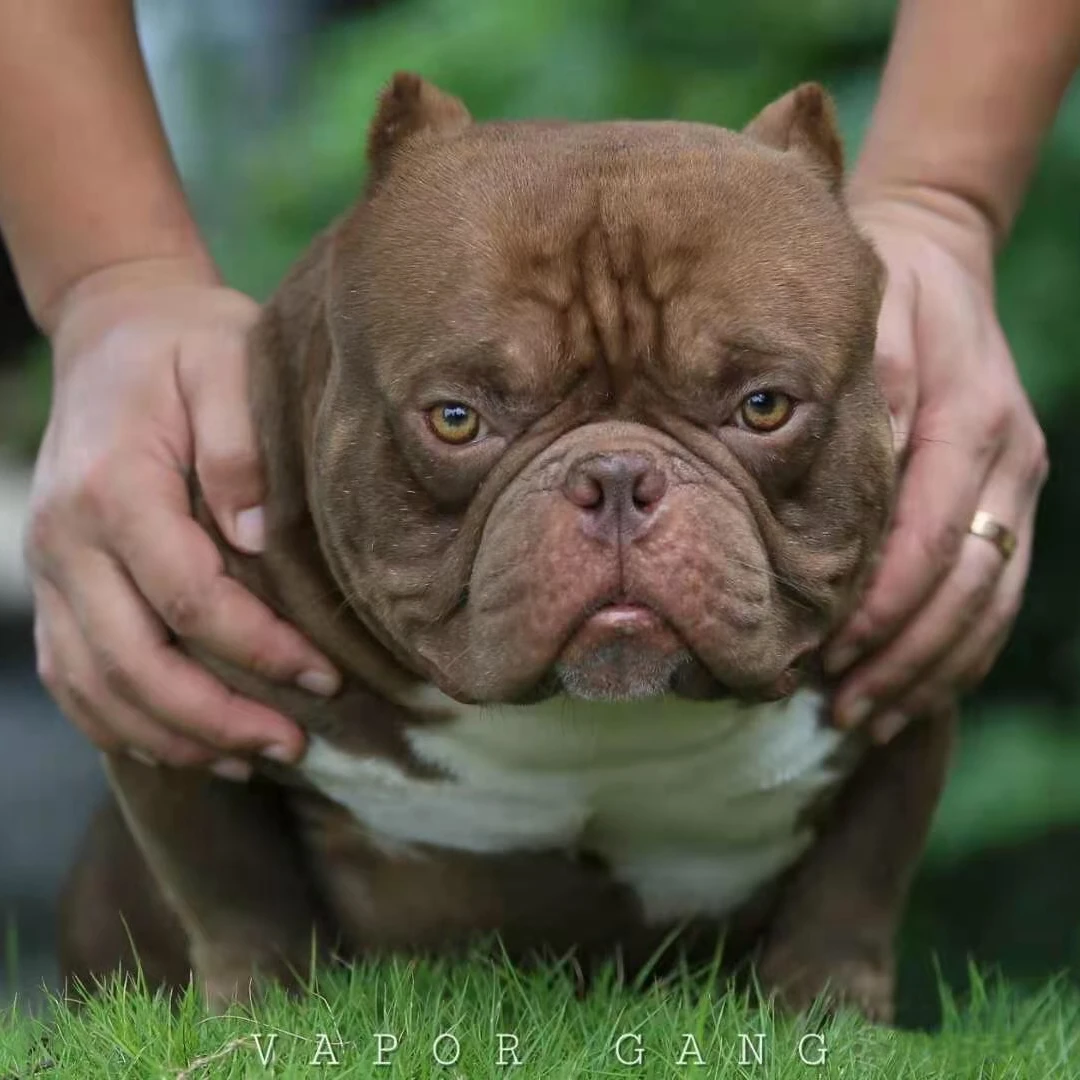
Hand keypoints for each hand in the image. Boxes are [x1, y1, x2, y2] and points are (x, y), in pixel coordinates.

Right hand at [25, 258, 339, 778]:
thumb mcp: (224, 365)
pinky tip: (177, 745)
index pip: (190, 599)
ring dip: (171, 736)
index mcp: (114, 489)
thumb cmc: (185, 347)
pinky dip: (119, 723)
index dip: (259, 649)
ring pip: (96, 686)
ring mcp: (49, 568)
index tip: (324, 676)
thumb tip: (260, 538)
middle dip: (218, 717)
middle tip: (293, 744)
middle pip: (135, 662)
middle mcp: (66, 540)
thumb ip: (239, 450)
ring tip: (248, 760)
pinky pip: (71, 674)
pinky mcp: (53, 584)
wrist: (115, 330)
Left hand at [825, 194, 1047, 740]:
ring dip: (930, 670)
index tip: (828, 656)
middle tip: (841, 710)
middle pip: (965, 590)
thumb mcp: (870, 322)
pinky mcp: (1008, 497)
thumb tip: (829, 482)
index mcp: (971, 423)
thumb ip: (863, 399)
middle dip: (902, 659)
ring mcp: (1016, 485)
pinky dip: (956, 649)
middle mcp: (1007, 463)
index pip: (928, 540)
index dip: (880, 608)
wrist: (941, 256)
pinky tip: (913, 687)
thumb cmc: (890, 290)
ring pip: (986, 604)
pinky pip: (994, 592)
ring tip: (868, 718)